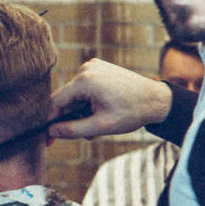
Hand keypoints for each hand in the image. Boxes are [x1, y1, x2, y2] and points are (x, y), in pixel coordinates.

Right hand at [50, 59, 174, 139]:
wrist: (157, 100)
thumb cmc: (133, 112)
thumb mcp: (101, 126)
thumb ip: (73, 130)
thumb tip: (50, 132)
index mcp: (85, 81)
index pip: (55, 102)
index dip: (50, 122)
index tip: (47, 139)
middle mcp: (86, 69)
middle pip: (66, 99)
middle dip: (72, 118)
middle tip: (87, 133)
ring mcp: (93, 66)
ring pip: (75, 95)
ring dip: (82, 111)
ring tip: (100, 120)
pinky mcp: (99, 68)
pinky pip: (85, 88)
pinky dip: (89, 102)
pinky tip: (103, 109)